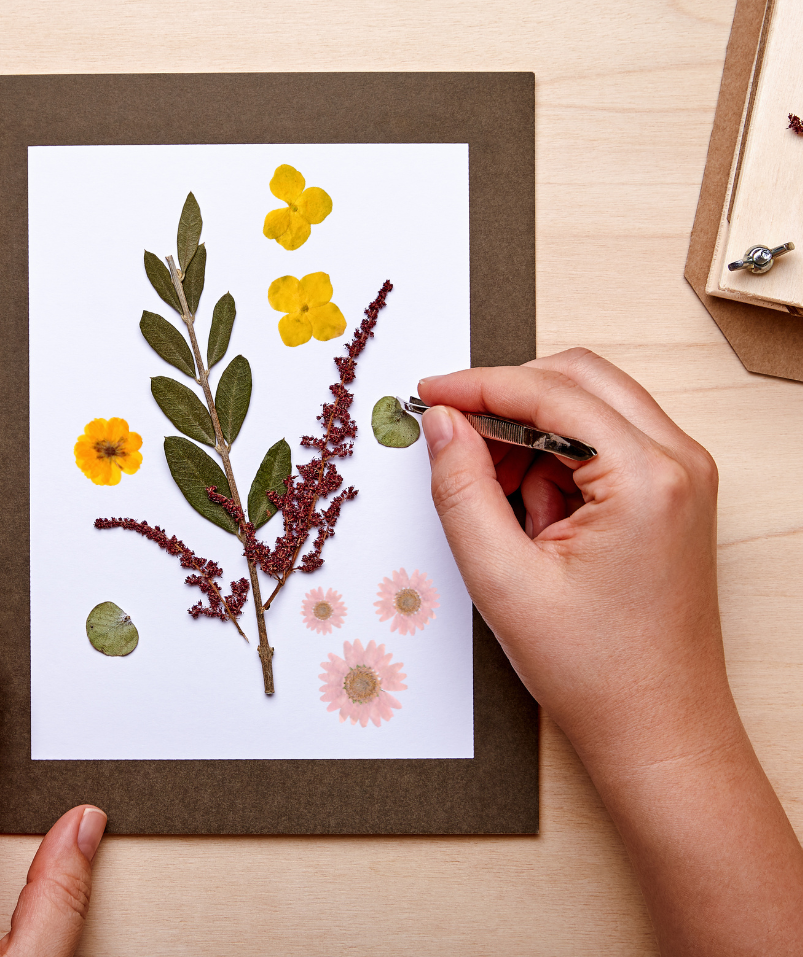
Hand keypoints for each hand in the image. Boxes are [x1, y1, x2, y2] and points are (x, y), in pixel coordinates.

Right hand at [419, 349, 802, 955]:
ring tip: (502, 506)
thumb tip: (442, 422)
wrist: (657, 730)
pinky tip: (534, 517)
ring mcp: (679, 476)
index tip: (429, 392)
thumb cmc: (599, 672)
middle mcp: (677, 463)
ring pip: (588, 406)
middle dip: (506, 400)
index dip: (478, 384)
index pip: (550, 392)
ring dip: (530, 435)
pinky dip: (554, 461)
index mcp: (646, 478)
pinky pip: (600, 442)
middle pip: (577, 379)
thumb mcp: (502, 578)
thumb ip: (461, 487)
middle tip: (452, 434)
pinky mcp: (668, 493)